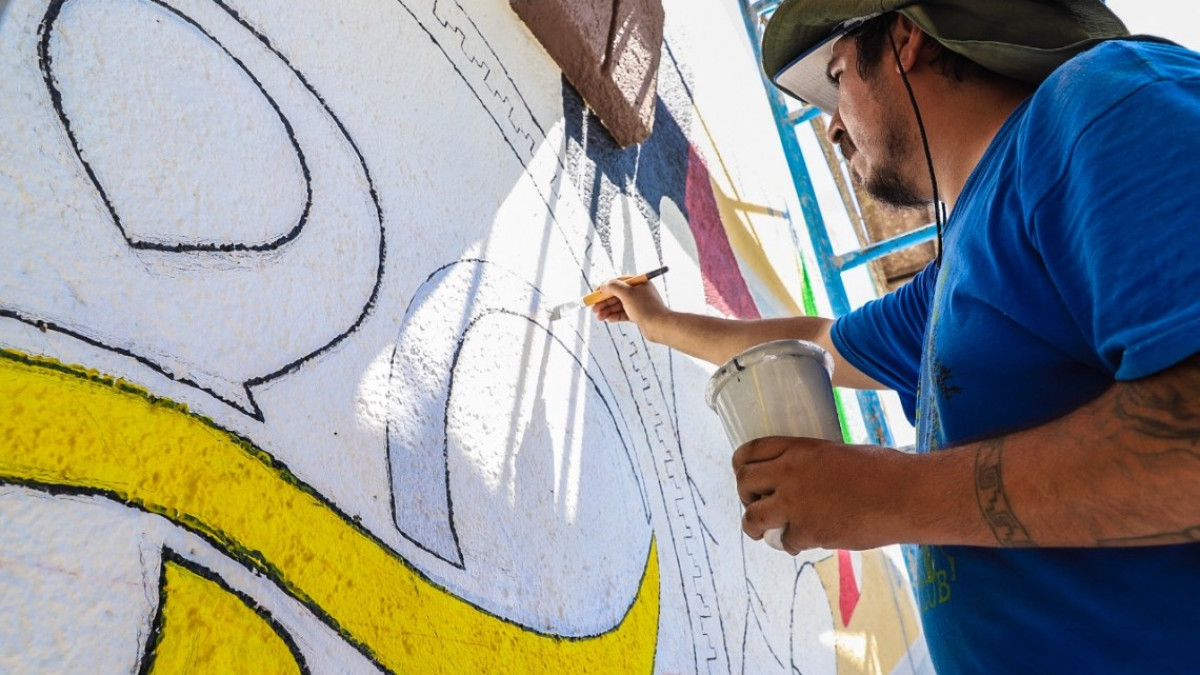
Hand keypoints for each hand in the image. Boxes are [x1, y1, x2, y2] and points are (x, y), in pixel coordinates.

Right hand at [590, 277, 667, 335]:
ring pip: (619, 305)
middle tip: (593, 308)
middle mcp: (639, 292)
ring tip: (598, 317)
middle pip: (617, 295)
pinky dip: (615, 316)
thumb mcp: (627, 294)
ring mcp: (639, 304)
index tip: (594, 294)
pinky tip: (608, 319)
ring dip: (608, 310)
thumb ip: (613, 287)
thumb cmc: (645, 308)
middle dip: (604, 302)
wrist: (659, 326)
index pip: (618, 282)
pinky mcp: (639, 315)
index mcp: (639, 283)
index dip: (605, 287)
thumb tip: (603, 285)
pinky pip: (624, 314)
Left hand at [732, 436, 909, 553]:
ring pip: (751, 517)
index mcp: (799, 449)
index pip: (750, 451)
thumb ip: (815, 463)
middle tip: (756, 504)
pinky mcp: (807, 531)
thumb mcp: (840, 453)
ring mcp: (795, 504)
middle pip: (744, 483)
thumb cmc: (885, 471)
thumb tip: (808, 479)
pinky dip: (791, 545)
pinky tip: (804, 542)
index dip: (742, 465)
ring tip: (762, 532)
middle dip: (745, 496)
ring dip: (754, 526)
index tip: (745, 474)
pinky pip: (784, 542)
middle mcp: (789, 473)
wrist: (905, 495)